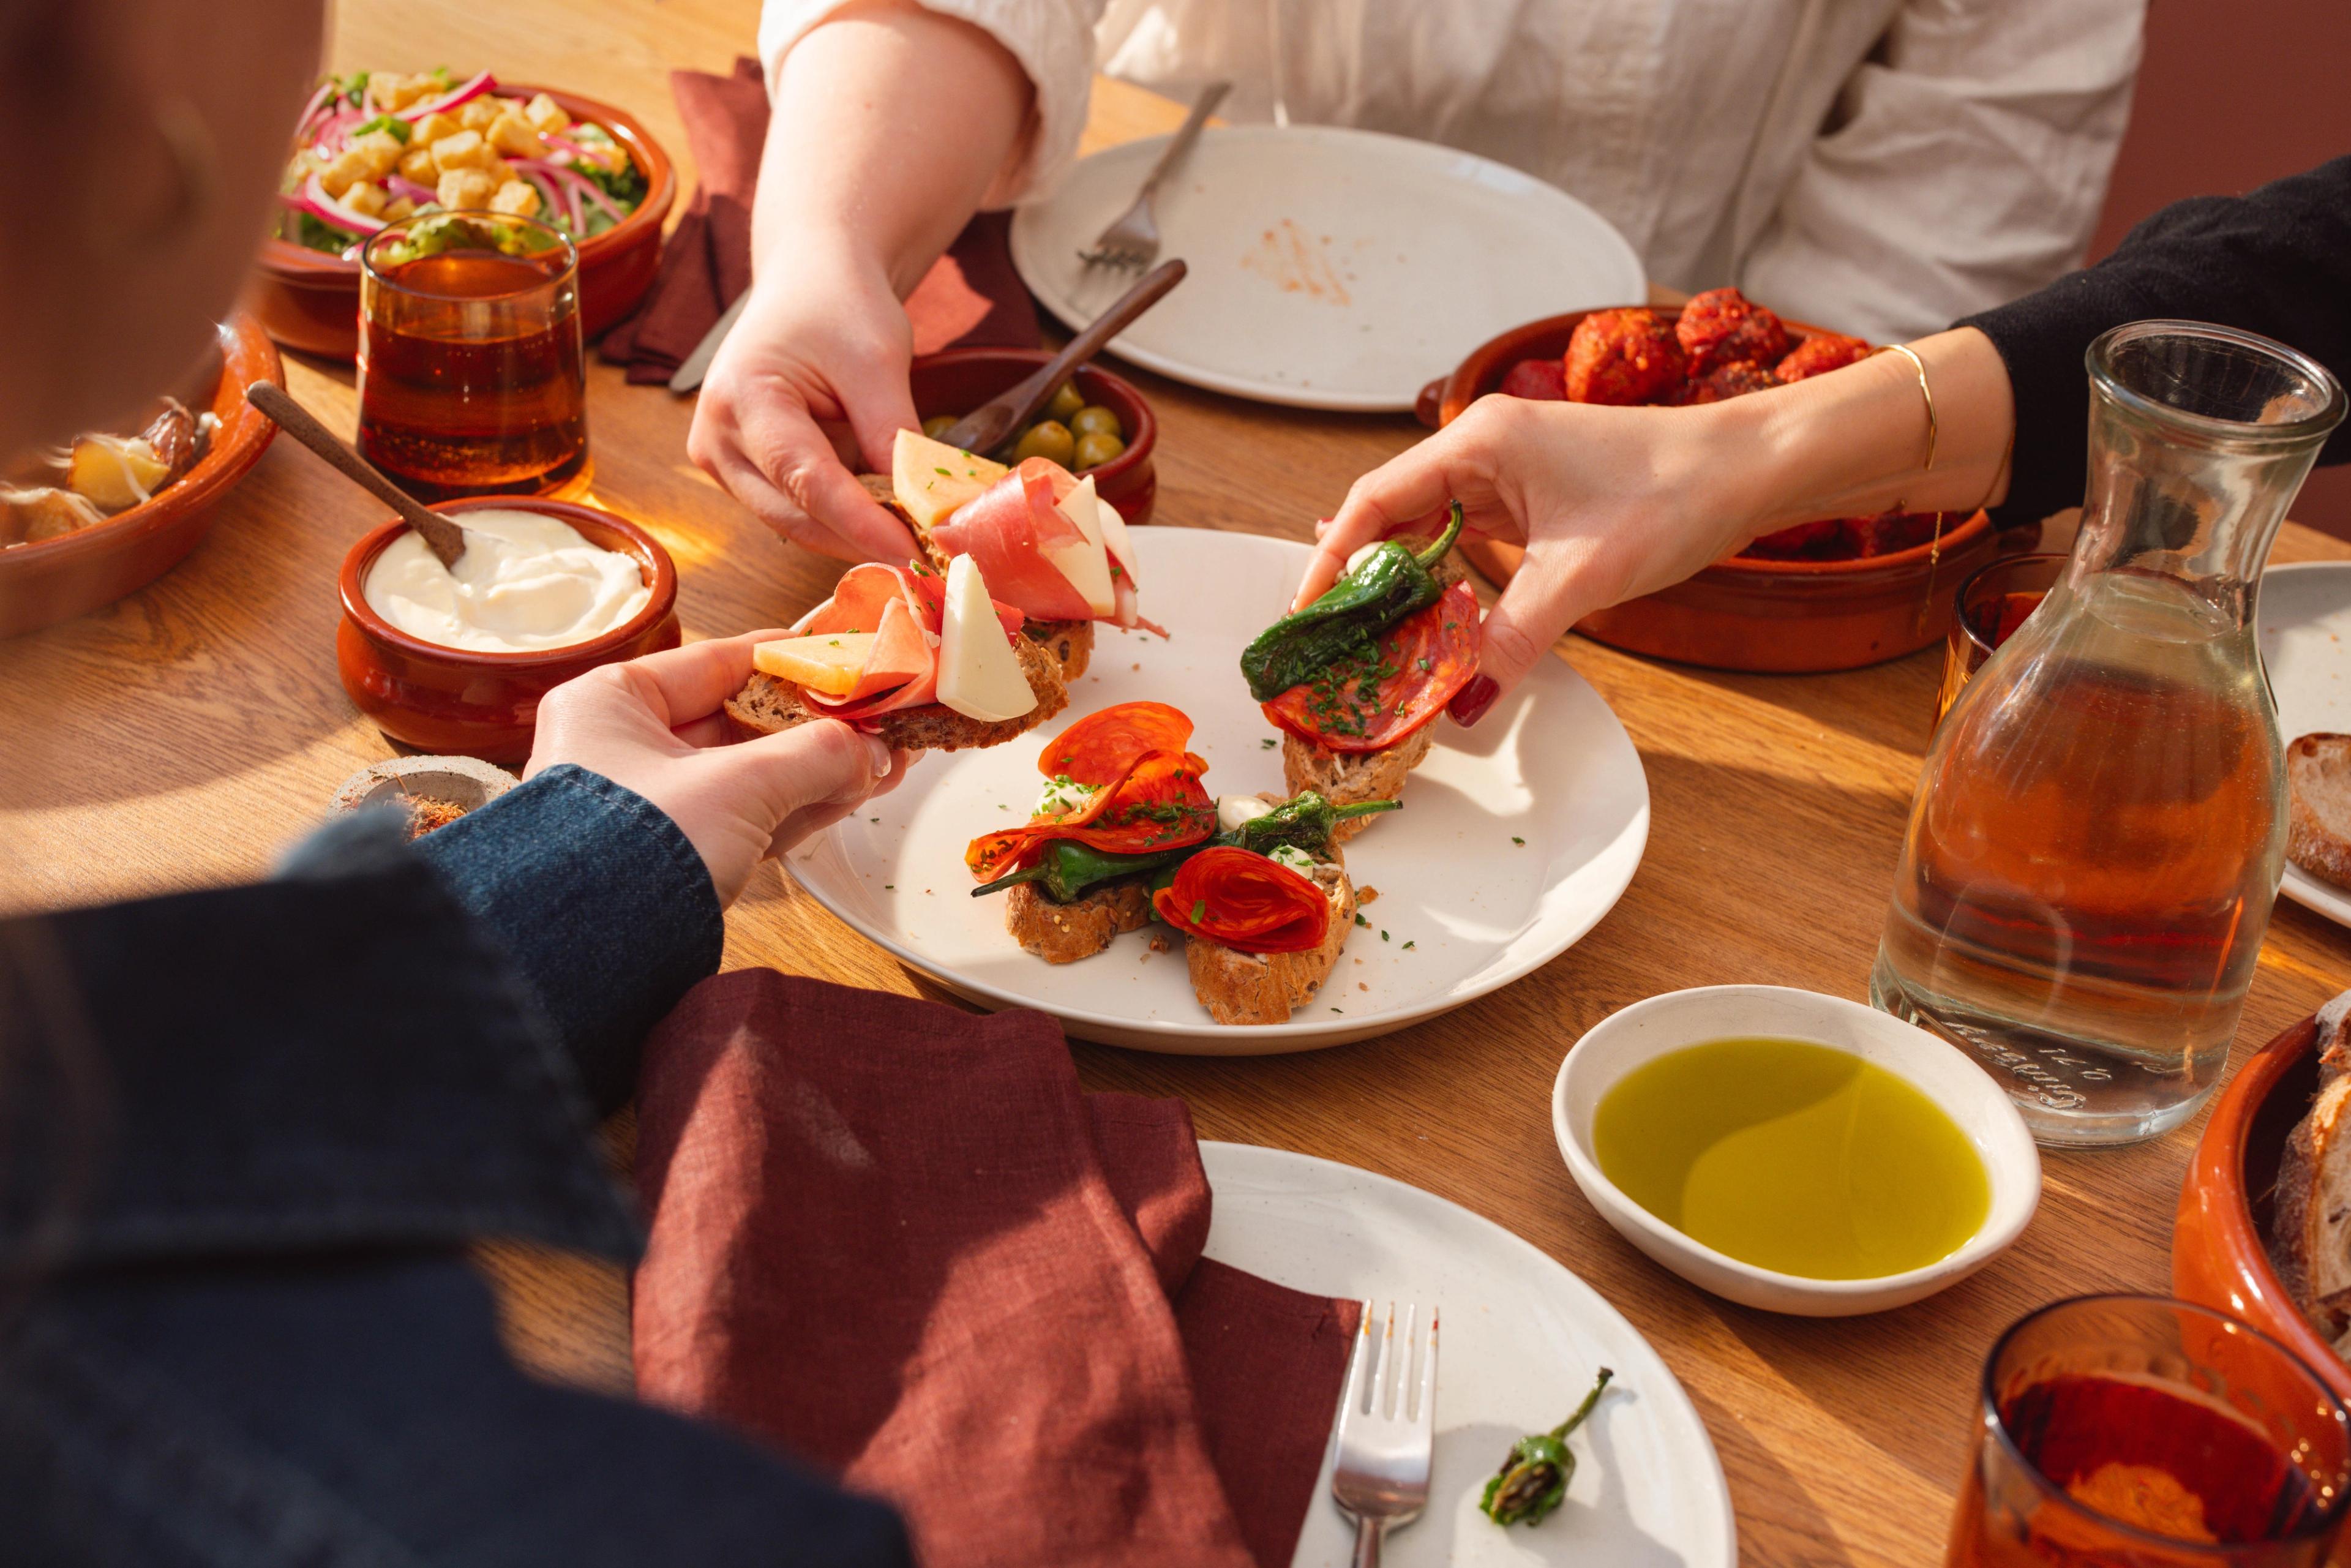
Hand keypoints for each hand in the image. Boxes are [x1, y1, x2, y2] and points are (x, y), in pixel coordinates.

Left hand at [527, 633, 911, 904]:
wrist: (595, 958)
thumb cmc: (637, 850)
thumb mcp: (740, 785)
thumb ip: (815, 755)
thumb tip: (874, 749)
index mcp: (611, 703)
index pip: (714, 662)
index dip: (786, 660)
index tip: (840, 657)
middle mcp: (621, 748)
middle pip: (738, 722)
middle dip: (816, 727)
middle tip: (877, 722)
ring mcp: (646, 807)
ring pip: (747, 775)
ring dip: (817, 771)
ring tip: (882, 762)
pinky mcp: (670, 856)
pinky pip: (742, 818)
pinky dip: (794, 809)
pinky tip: (848, 797)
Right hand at [687, 253, 923, 564]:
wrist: (810, 285)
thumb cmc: (838, 307)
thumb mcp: (877, 362)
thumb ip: (892, 436)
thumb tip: (918, 509)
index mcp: (741, 398)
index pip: (806, 481)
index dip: (862, 524)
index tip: (913, 553)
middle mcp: (717, 438)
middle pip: (796, 515)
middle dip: (862, 538)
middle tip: (927, 553)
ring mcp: (723, 461)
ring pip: (796, 524)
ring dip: (854, 534)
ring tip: (911, 533)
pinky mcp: (743, 474)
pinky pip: (797, 512)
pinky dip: (842, 519)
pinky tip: (883, 516)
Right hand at [1296, 396, 1754, 716]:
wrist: (1751, 470)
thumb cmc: (1673, 490)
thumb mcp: (1581, 576)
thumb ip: (1510, 640)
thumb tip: (1459, 704)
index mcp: (1480, 441)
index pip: (1373, 500)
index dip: (1330, 558)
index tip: (1306, 612)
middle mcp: (1484, 450)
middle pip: (1392, 520)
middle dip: (1361, 584)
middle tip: (1334, 647)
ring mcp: (1509, 477)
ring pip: (1429, 537)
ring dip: (1406, 592)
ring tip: (1373, 648)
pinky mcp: (1535, 504)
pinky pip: (1467, 547)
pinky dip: (1448, 589)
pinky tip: (1435, 627)